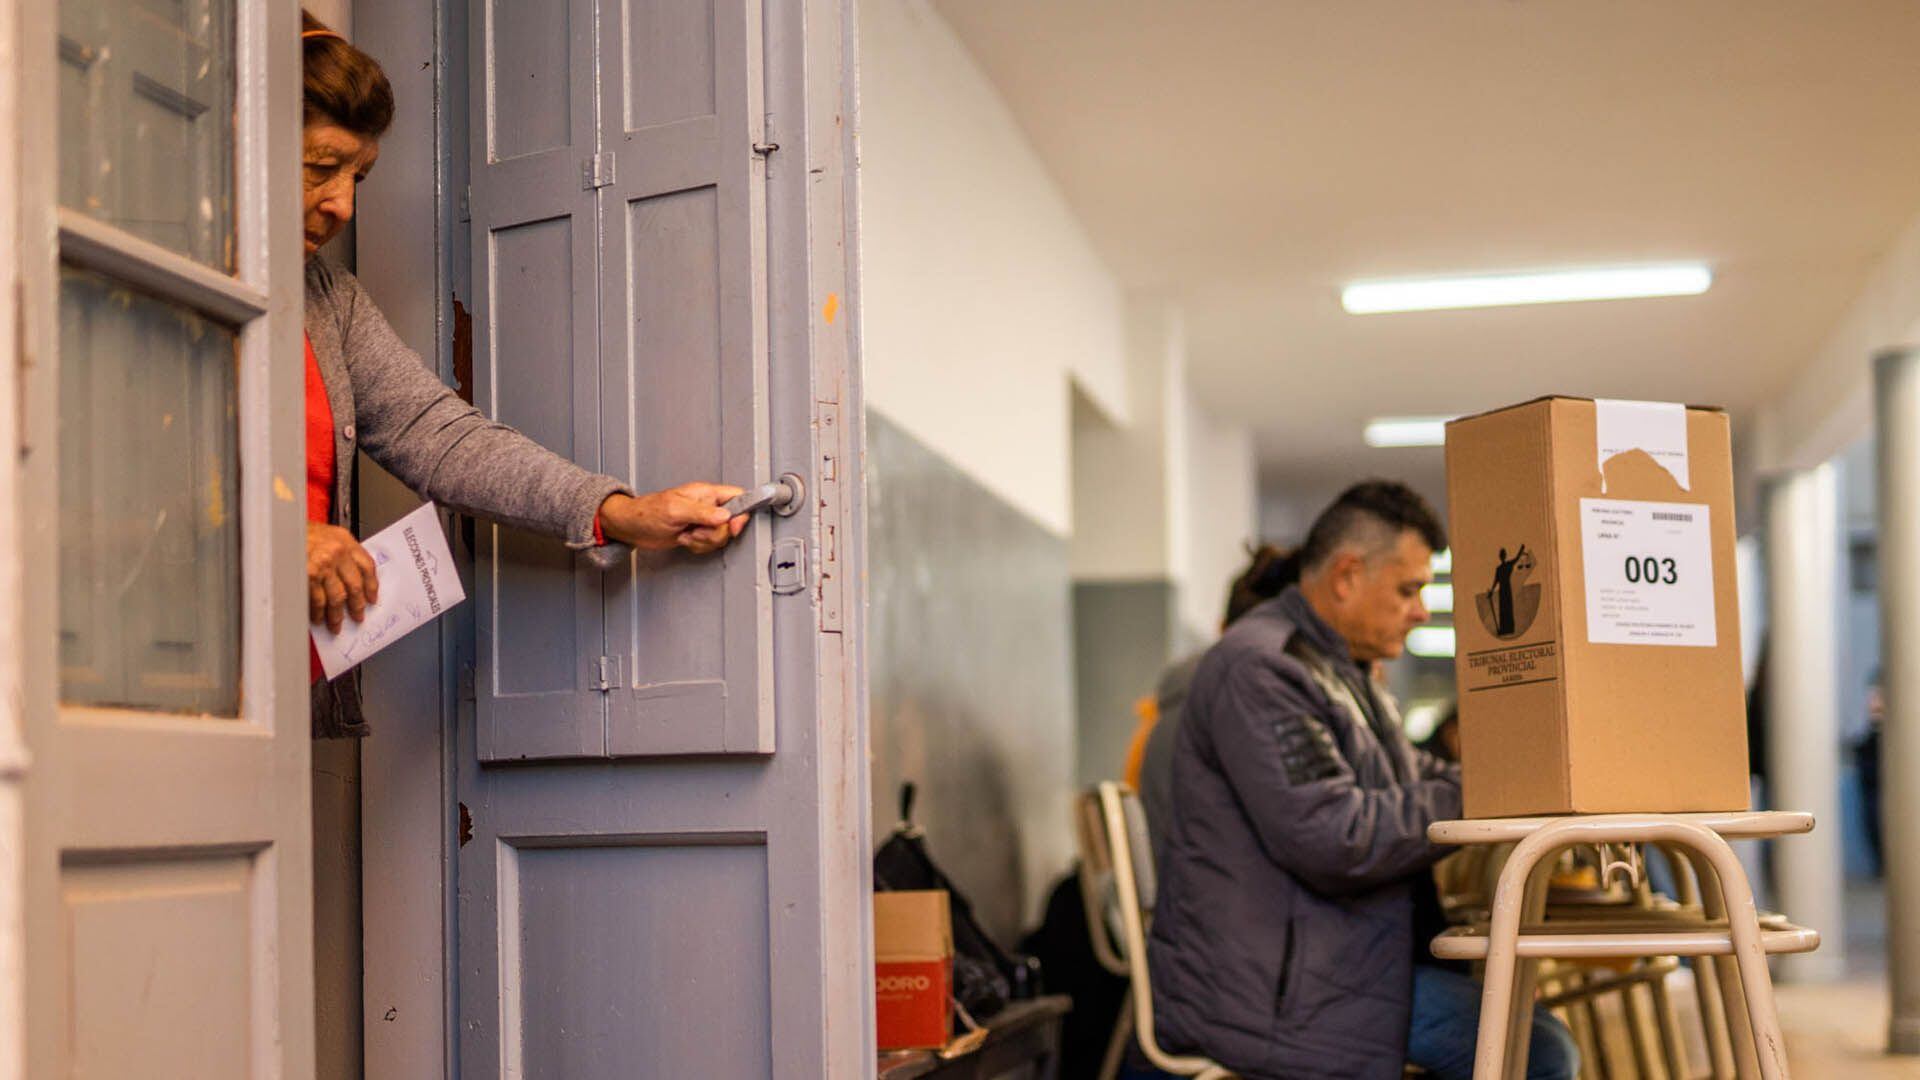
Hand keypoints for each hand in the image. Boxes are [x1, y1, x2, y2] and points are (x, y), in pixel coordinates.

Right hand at [308, 522, 378, 632]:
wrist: (275, 526)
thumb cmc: (297, 530)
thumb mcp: (326, 533)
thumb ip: (341, 552)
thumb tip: (350, 576)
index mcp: (344, 540)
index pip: (367, 566)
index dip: (371, 586)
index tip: (371, 598)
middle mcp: (337, 553)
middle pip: (354, 586)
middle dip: (357, 605)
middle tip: (357, 616)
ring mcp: (323, 566)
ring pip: (337, 597)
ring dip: (337, 615)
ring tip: (336, 624)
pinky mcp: (308, 577)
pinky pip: (317, 601)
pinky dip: (318, 613)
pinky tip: (318, 618)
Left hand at [598, 483, 748, 554]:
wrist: (632, 527)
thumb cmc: (647, 512)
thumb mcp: (676, 510)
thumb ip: (702, 512)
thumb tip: (724, 516)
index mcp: (706, 493)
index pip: (737, 497)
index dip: (741, 513)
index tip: (733, 526)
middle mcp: (707, 506)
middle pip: (731, 522)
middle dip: (714, 534)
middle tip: (696, 531)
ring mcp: (703, 521)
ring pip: (720, 536)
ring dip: (703, 541)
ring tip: (687, 535)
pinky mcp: (697, 533)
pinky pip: (709, 544)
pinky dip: (697, 547)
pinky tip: (684, 540)